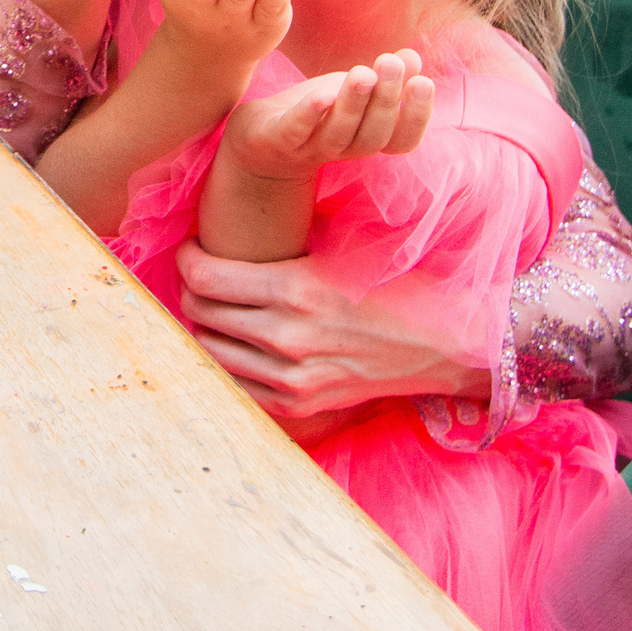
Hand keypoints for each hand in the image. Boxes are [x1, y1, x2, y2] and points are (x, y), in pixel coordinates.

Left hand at [173, 239, 485, 417]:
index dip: (188, 259)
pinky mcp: (298, 406)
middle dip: (190, 289)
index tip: (193, 248)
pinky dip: (227, 361)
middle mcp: (287, 339)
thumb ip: (283, 248)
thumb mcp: (339, 252)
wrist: (444, 344)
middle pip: (200, 313)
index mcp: (296, 291)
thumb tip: (228, 224)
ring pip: (210, 350)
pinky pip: (235, 384)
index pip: (205, 278)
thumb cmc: (393, 284)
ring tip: (218, 305)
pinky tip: (240, 340)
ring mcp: (291, 379)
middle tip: (201, 273)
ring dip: (206, 325)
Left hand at [221, 50, 434, 183]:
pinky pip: (296, 131)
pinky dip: (310, 115)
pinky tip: (322, 95)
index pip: (402, 140)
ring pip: (338, 133)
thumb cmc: (317, 112)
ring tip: (363, 74)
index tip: (423, 82)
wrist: (259, 140)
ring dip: (353, 104)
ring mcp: (311, 148)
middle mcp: (344, 149)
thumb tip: (413, 56)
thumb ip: (384, 78)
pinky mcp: (278, 141)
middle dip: (385, 99)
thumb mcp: (352, 92)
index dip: (416, 116)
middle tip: (390, 63)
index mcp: (368, 137)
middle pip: (373, 135)